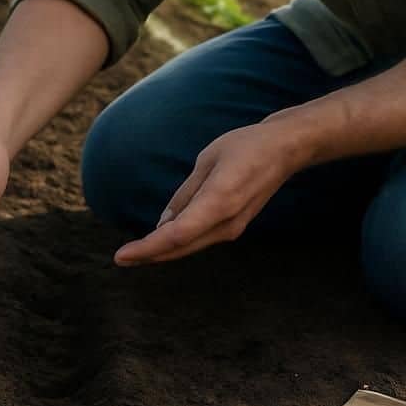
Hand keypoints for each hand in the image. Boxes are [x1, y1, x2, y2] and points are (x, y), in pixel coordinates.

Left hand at [113, 118, 311, 266]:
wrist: (285, 150)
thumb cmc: (245, 147)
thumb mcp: (207, 160)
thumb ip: (185, 194)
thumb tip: (164, 223)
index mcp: (218, 201)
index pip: (176, 234)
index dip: (147, 248)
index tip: (121, 255)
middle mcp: (227, 222)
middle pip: (180, 247)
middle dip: (148, 254)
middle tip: (121, 258)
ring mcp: (233, 227)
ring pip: (190, 247)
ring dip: (162, 251)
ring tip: (135, 252)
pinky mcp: (235, 226)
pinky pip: (200, 239)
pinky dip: (178, 243)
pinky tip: (162, 240)